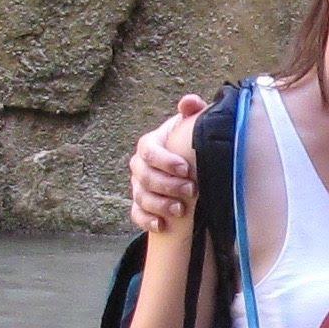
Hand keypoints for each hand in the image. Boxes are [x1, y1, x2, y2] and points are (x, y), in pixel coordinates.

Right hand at [124, 91, 203, 232]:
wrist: (187, 165)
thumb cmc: (188, 144)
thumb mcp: (191, 126)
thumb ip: (192, 111)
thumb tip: (189, 102)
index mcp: (150, 145)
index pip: (148, 151)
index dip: (164, 161)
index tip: (186, 168)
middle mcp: (139, 166)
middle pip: (145, 177)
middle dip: (167, 185)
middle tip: (191, 190)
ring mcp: (138, 187)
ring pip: (141, 197)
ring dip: (160, 204)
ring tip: (181, 210)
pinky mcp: (140, 205)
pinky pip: (137, 215)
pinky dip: (147, 221)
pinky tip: (162, 225)